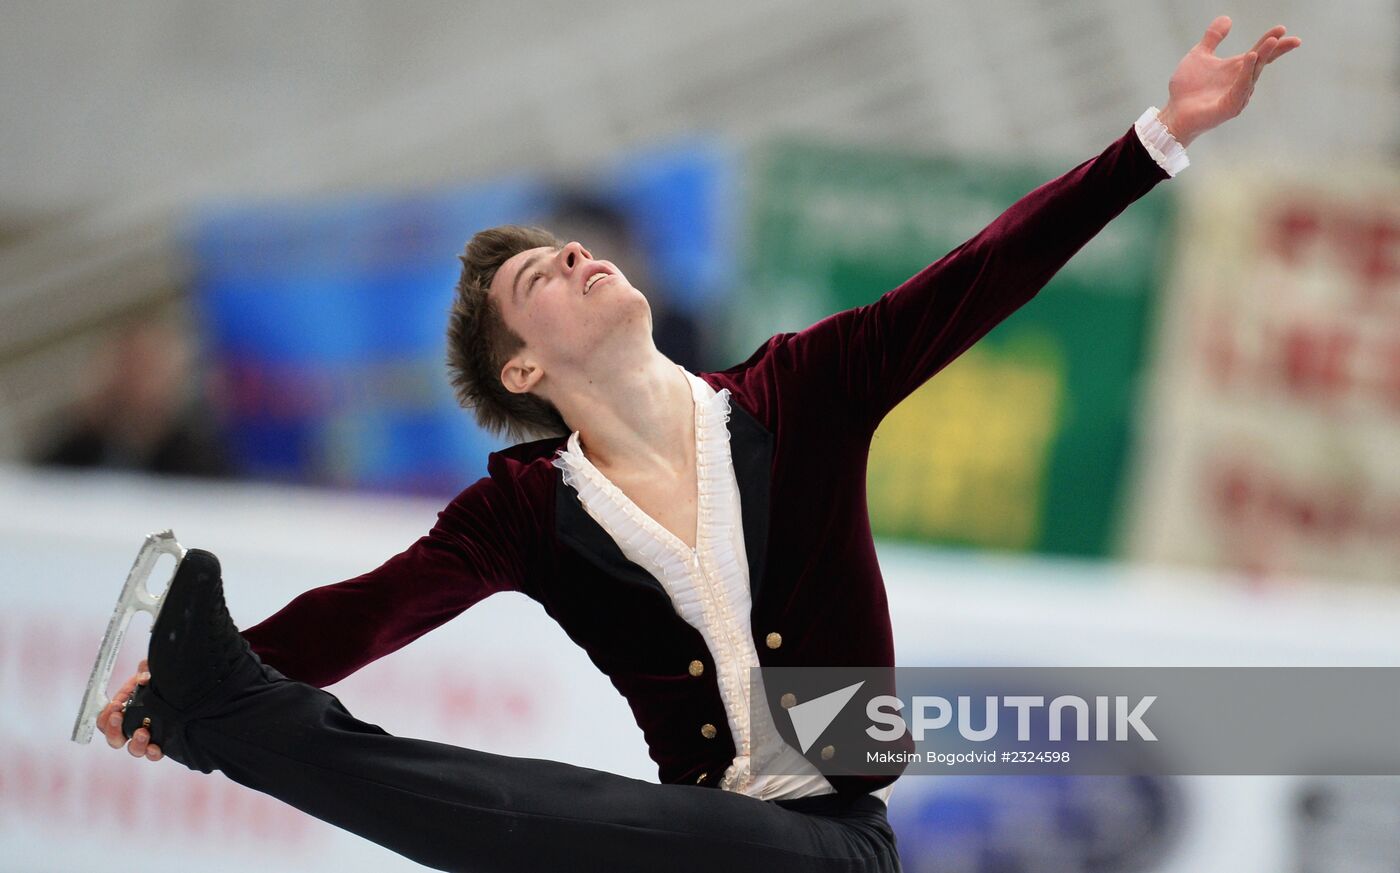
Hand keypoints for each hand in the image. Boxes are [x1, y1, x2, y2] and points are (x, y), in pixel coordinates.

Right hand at [96, 658, 163, 761]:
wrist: (182, 690)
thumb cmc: (158, 684)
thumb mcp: (150, 674)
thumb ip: (145, 671)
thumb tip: (144, 676)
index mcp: (123, 713)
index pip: (104, 721)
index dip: (106, 716)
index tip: (116, 704)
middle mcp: (131, 728)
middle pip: (114, 739)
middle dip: (113, 730)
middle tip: (120, 716)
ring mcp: (145, 738)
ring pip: (133, 749)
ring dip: (135, 743)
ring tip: (143, 732)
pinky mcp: (161, 744)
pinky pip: (153, 755)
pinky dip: (152, 753)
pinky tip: (156, 747)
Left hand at [1157, 16, 1301, 146]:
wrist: (1173, 112)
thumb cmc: (1187, 88)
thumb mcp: (1199, 55)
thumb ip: (1213, 37)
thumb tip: (1227, 18)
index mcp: (1236, 69)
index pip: (1258, 53)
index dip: (1271, 42)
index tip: (1282, 29)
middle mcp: (1240, 82)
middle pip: (1260, 63)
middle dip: (1274, 50)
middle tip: (1289, 38)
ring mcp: (1237, 96)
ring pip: (1252, 75)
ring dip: (1261, 58)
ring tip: (1270, 42)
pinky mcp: (1229, 108)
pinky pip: (1240, 89)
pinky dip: (1245, 74)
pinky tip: (1250, 58)